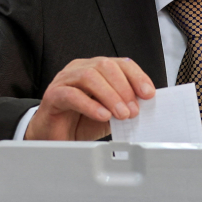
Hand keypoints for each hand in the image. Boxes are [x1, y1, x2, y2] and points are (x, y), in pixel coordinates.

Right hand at [24, 57, 154, 140]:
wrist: (56, 138)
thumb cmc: (81, 122)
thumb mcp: (111, 113)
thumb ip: (125, 105)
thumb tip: (146, 105)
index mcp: (96, 69)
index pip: (120, 63)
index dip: (136, 76)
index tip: (148, 94)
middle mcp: (79, 69)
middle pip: (105, 66)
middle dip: (124, 88)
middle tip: (133, 111)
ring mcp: (64, 80)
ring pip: (89, 77)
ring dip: (110, 96)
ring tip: (121, 115)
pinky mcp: (53, 95)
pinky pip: (72, 94)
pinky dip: (90, 105)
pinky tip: (102, 115)